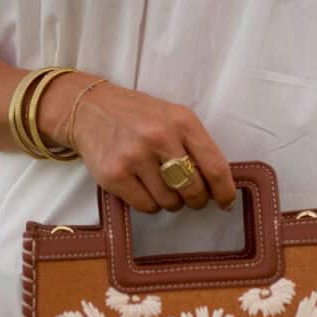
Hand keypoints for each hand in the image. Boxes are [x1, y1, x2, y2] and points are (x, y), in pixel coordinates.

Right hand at [41, 74, 237, 215]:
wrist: (90, 109)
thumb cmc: (139, 116)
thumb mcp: (172, 117)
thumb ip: (196, 146)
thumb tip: (220, 188)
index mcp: (182, 121)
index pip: (214, 166)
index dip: (225, 191)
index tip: (226, 202)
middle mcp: (160, 137)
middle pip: (193, 189)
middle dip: (196, 199)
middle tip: (190, 196)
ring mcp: (134, 157)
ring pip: (170, 202)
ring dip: (170, 202)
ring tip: (160, 185)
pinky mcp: (114, 175)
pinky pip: (146, 206)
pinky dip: (149, 204)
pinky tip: (143, 187)